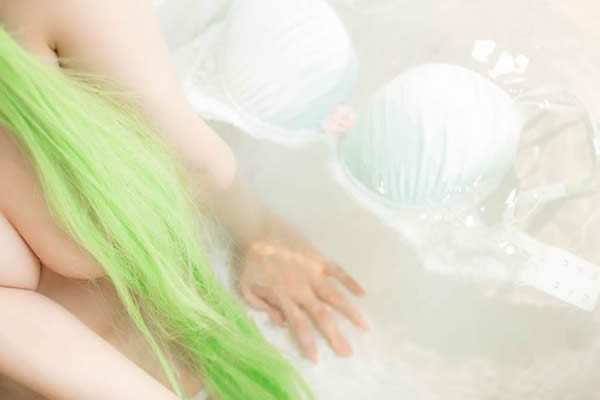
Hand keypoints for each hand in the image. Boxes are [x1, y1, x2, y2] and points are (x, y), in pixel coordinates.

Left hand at [236, 218, 367, 361]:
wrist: (257, 229)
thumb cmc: (250, 260)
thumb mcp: (246, 287)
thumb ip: (261, 305)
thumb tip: (279, 321)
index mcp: (284, 297)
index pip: (299, 325)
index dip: (308, 343)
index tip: (317, 359)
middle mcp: (302, 288)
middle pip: (321, 316)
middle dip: (335, 335)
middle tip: (347, 351)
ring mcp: (312, 272)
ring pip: (335, 296)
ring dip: (350, 312)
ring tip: (364, 326)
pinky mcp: (318, 258)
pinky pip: (337, 271)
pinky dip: (350, 281)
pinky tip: (362, 293)